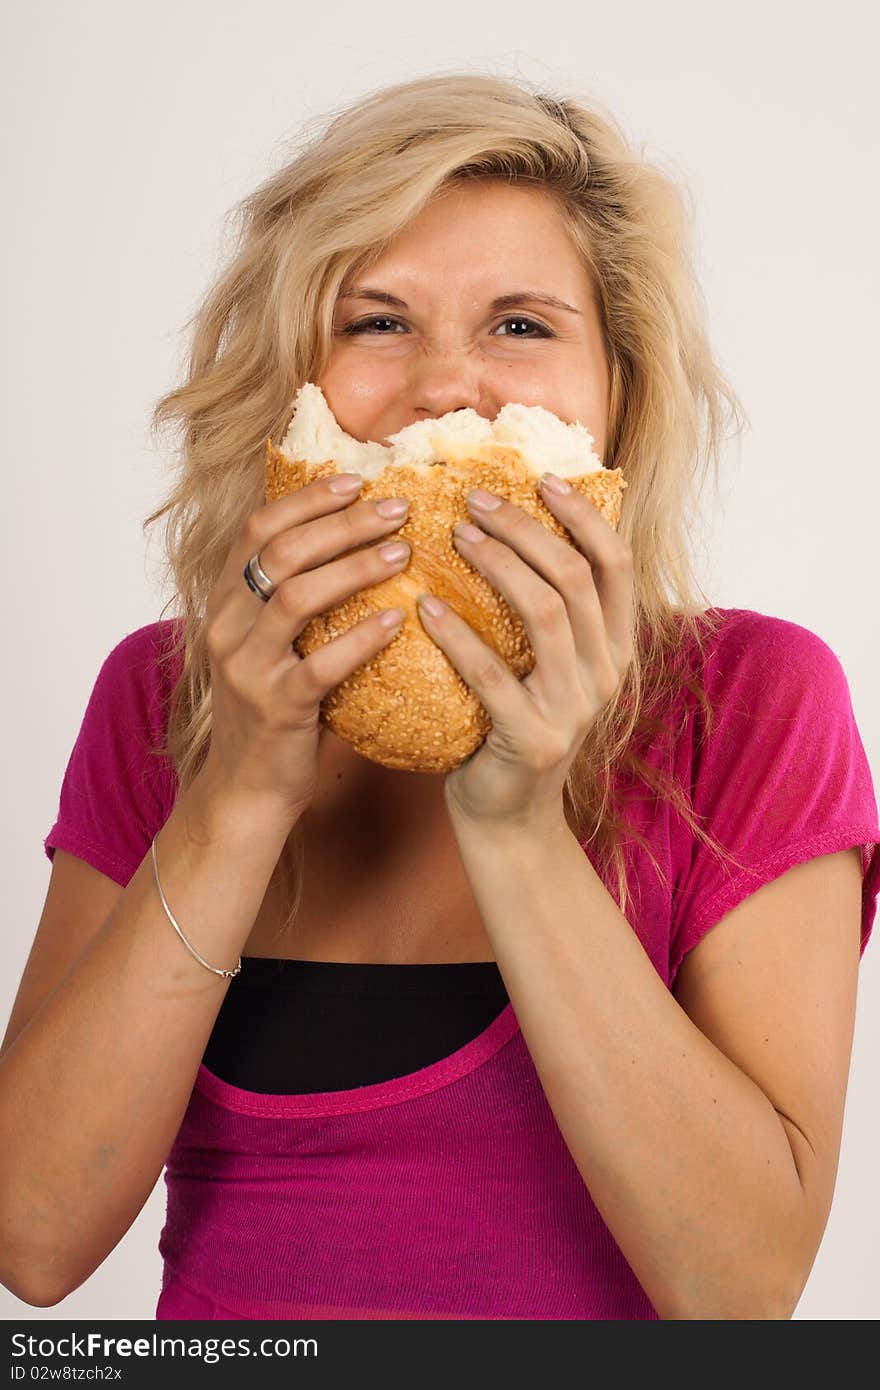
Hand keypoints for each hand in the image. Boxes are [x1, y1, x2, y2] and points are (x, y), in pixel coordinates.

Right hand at [202, 474, 411, 823]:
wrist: (246, 789)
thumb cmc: (273, 711)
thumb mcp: (271, 645)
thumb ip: (294, 599)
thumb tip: (358, 542)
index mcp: (224, 604)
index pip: (257, 529)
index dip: (307, 499)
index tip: (358, 481)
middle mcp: (225, 628)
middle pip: (280, 552)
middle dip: (341, 523)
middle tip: (396, 510)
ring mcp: (246, 668)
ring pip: (296, 597)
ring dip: (354, 567)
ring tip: (403, 552)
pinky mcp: (276, 708)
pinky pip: (321, 663)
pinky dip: (363, 637)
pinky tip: (400, 619)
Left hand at [417, 476, 633, 830]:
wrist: (509, 816)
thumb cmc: (515, 724)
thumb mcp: (548, 667)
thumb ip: (549, 611)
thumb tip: (512, 528)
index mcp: (617, 647)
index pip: (616, 563)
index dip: (583, 515)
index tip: (541, 479)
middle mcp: (606, 673)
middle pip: (575, 576)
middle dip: (525, 528)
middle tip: (474, 501)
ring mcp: (574, 708)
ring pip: (545, 613)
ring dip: (497, 564)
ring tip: (455, 536)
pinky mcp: (531, 740)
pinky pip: (492, 675)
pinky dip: (456, 635)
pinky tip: (424, 606)